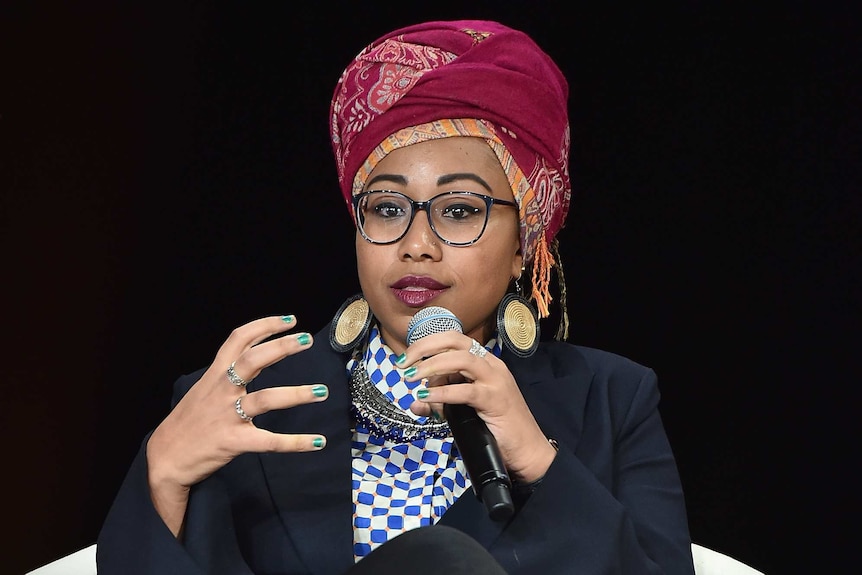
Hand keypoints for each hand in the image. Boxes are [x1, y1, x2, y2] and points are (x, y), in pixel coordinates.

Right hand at [146, 315, 326, 534]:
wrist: (164, 458)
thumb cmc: (189, 421)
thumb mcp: (204, 389)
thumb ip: (227, 372)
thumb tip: (254, 353)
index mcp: (215, 375)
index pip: (238, 340)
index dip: (264, 326)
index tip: (290, 320)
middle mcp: (222, 390)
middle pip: (253, 360)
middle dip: (282, 347)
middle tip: (307, 339)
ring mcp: (227, 416)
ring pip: (266, 399)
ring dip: (297, 394)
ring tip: (322, 391)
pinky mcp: (233, 442)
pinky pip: (269, 441)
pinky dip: (295, 442)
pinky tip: (317, 442)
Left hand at [401, 332, 555, 483]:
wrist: (528, 449)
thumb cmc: (498, 428)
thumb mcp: (464, 412)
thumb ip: (441, 405)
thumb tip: (416, 404)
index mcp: (484, 362)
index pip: (453, 340)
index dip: (427, 344)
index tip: (406, 359)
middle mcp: (491, 365)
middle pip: (454, 341)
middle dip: (424, 348)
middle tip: (403, 364)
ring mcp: (495, 380)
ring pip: (460, 359)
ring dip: (431, 366)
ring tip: (412, 378)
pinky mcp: (495, 399)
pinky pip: (465, 390)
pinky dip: (443, 392)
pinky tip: (428, 398)